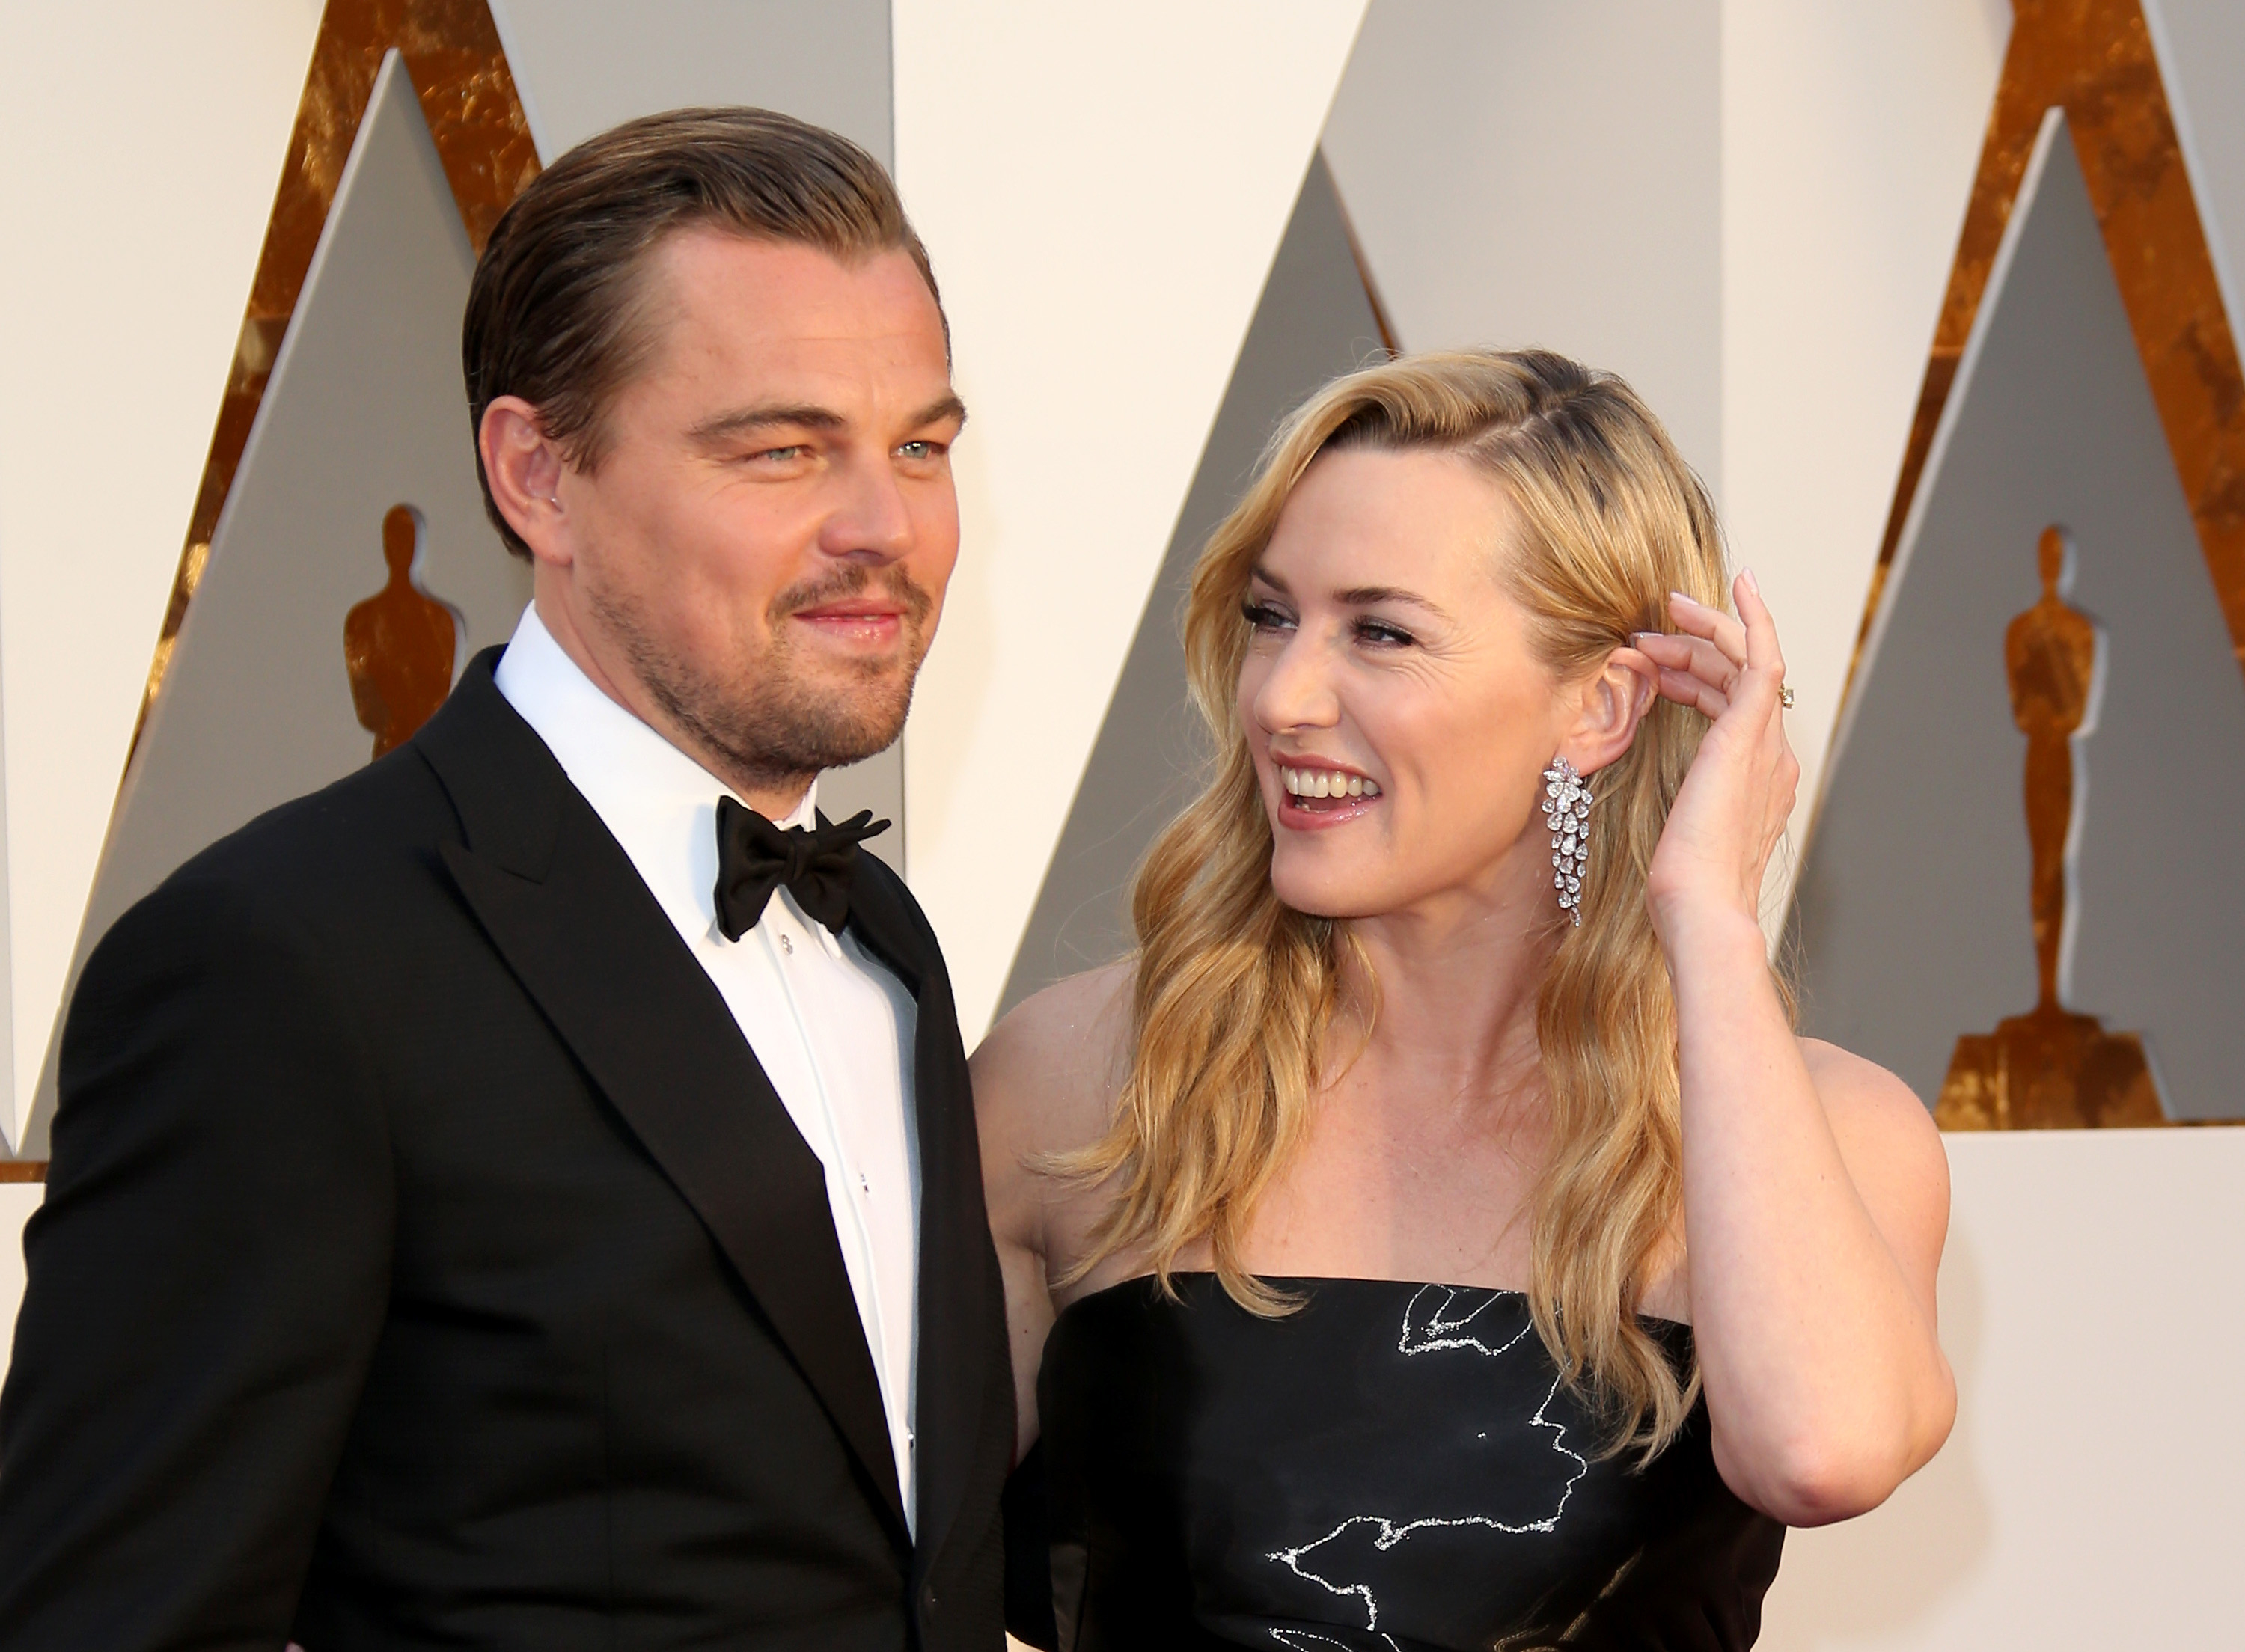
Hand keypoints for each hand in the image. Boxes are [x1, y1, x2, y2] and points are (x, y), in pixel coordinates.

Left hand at [1634, 571, 1799, 937]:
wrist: (1701, 907)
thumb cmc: (1681, 886)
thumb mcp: (1673, 834)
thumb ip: (1674, 804)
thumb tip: (1648, 793)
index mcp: (1758, 782)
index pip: (1734, 710)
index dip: (1701, 678)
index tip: (1665, 663)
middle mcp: (1772, 758)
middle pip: (1738, 682)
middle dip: (1694, 651)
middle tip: (1648, 636)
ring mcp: (1766, 744)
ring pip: (1744, 663)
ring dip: (1701, 636)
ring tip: (1655, 624)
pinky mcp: (1750, 732)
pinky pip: (1761, 657)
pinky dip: (1751, 617)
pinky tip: (1739, 584)